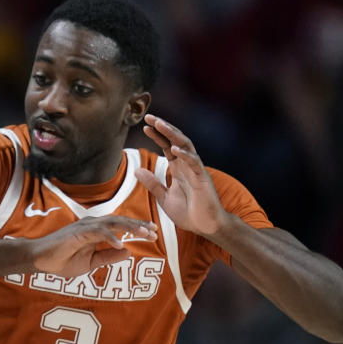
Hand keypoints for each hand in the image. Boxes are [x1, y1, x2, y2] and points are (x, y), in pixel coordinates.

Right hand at [30, 216, 156, 277]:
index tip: (153, 234)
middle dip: (139, 226)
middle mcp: (92, 225)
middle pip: (120, 221)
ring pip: (112, 223)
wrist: (40, 261)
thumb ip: (108, 257)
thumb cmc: (62, 261)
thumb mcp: (91, 263)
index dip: (137, 229)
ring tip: (144, 234)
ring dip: (129, 228)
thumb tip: (128, 252)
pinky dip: (110, 237)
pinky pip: (98, 232)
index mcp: (96, 231)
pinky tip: (120, 244)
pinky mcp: (77, 232)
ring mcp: (85, 227)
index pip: (120, 226)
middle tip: (154, 232)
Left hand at [136, 114, 227, 235]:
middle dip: (163, 128)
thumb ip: (152, 184)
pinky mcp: (203, 179)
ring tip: (161, 125)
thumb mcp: (164, 198)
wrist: (205, 227)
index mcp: (178, 169)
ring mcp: (196, 170)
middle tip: (150, 117)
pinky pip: (194, 163)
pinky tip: (174, 149)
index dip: (157, 135)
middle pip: (175, 140)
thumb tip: (137, 170)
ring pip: (186, 146)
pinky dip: (185, 155)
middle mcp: (187, 165)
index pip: (166, 146)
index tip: (145, 126)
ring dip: (173, 135)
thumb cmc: (188, 213)